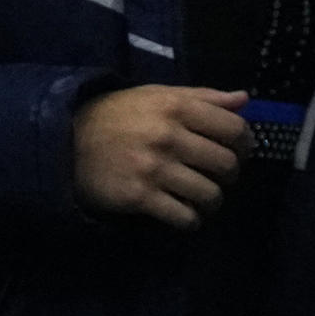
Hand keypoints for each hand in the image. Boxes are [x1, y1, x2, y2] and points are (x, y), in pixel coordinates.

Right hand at [72, 86, 246, 229]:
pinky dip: (191, 220)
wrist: (69, 140)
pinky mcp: (140, 197)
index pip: (234, 129)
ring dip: (212, 201)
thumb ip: (204, 96)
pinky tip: (185, 214)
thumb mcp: (159, 95)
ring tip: (204, 198)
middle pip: (226, 164)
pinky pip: (183, 216)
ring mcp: (154, 169)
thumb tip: (244, 99)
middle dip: (230, 174)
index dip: (245, 143)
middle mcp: (169, 136)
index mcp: (178, 107)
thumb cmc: (121, 114)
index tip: (240, 151)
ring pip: (209, 194)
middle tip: (220, 177)